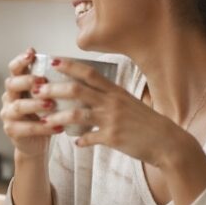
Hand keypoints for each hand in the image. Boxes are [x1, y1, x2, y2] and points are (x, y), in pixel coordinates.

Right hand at [0, 47, 58, 159]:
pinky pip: (26, 128)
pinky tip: (57, 126)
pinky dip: (43, 127)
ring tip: (51, 104)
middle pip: (12, 84)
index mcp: (17, 86)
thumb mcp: (47, 97)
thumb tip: (72, 66)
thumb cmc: (44, 115)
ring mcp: (8, 114)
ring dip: (35, 104)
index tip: (32, 53)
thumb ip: (51, 83)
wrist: (37, 142)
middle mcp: (9, 98)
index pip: (14, 69)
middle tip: (42, 80)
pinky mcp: (12, 130)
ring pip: (19, 106)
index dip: (21, 60)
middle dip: (27, 80)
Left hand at [33, 57, 185, 167]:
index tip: (53, 61)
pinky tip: (76, 143)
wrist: (168, 143)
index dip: (70, 66)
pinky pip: (89, 138)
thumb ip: (111, 98)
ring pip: (77, 115)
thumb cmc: (148, 123)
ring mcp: (112, 120)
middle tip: (37, 91)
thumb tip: (93, 94)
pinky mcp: (113, 138)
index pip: (90, 73)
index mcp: (116, 91)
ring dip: (58, 117)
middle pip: (77, 90)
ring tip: (45, 121)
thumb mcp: (130, 104)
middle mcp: (112, 102)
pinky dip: (81, 141)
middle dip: (54, 89)